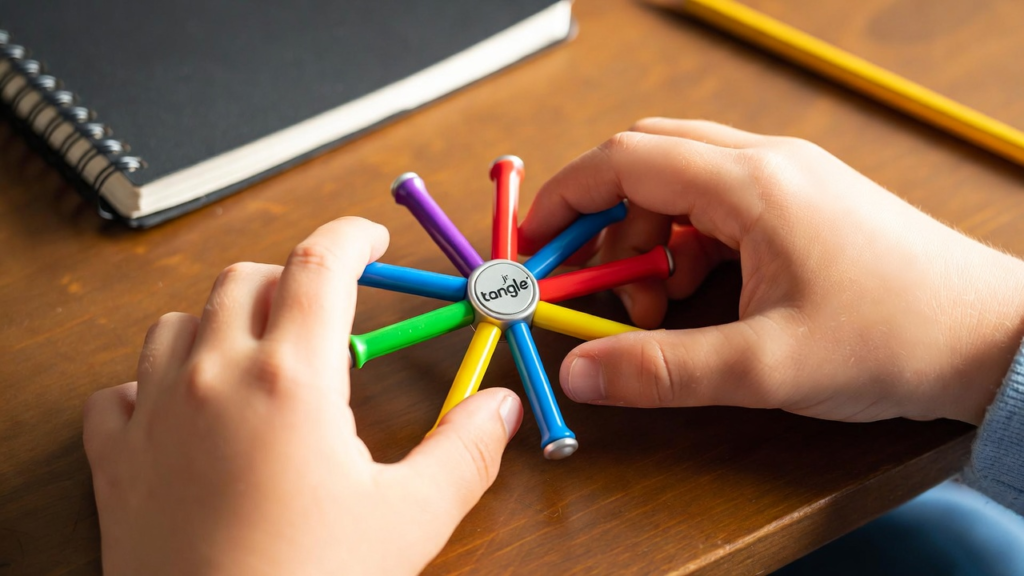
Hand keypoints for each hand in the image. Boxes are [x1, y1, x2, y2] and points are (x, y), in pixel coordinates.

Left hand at [83, 217, 522, 575]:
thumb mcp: (409, 518)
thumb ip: (465, 452)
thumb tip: (501, 407)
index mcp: (291, 379)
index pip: (320, 263)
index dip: (350, 236)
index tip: (369, 240)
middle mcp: (214, 378)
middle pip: (247, 278)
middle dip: (293, 277)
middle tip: (329, 310)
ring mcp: (155, 416)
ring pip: (178, 320)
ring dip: (223, 319)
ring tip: (260, 354)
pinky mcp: (115, 461)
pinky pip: (119, 389)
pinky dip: (154, 380)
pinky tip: (185, 408)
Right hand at [519, 118, 1023, 424]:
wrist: (992, 338)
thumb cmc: (898, 337)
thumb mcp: (765, 367)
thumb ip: (661, 369)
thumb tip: (580, 370)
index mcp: (753, 184)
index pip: (625, 160)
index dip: (566, 198)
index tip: (535, 244)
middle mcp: (767, 164)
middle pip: (646, 161)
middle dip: (603, 221)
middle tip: (588, 281)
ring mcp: (787, 179)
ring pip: (680, 183)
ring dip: (646, 238)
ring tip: (655, 303)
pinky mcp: (800, 203)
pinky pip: (716, 205)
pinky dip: (685, 243)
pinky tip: (697, 292)